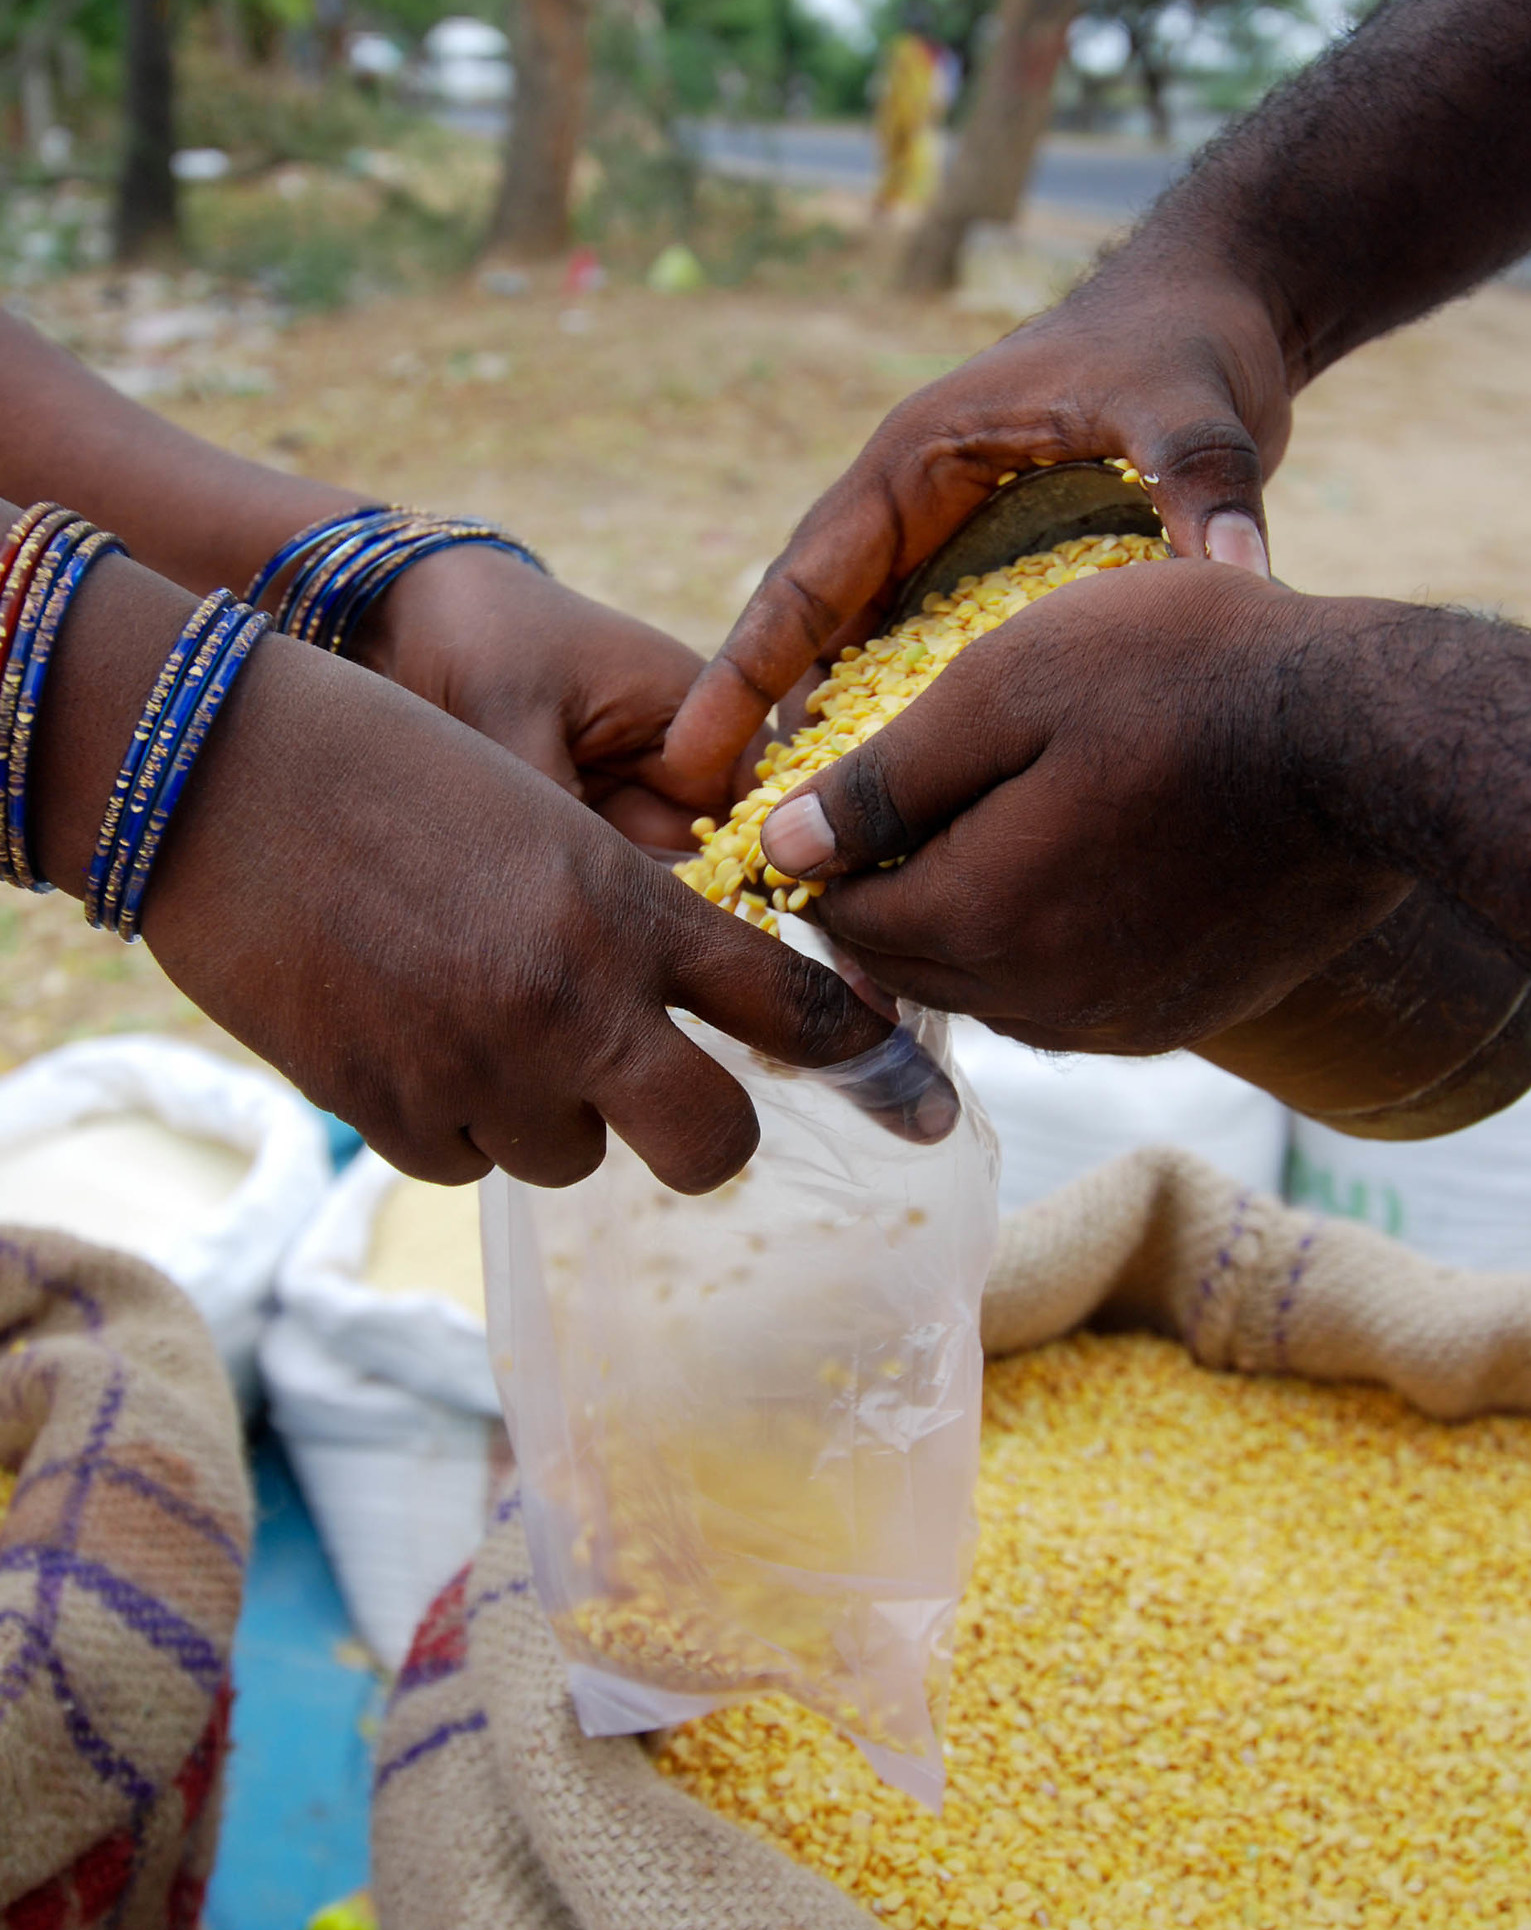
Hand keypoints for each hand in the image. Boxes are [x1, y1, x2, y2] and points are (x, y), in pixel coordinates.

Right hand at [34, 555, 898, 1190]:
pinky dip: (455, 1121)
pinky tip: (408, 1035)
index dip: (867, 1063)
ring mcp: (478, 1067)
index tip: (917, 1107)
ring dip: (548, 1107)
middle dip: (704, 1134)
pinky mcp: (384, 1111)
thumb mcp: (540, 813)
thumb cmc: (388, 765)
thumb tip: (677, 1016)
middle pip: (707, 1144)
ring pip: (570, 1157)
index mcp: (625, 904)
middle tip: (675, 1102)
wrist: (215, 772)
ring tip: (476, 1010)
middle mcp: (572, 1001)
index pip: (787, 1005)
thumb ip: (621, 919)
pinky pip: (465, 1163)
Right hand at [663, 252, 1292, 806]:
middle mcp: (908, 505)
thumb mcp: (1195, 408)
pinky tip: (900, 812)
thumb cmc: (1188, 344)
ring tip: (803, 851)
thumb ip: (1205, 484)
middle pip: (807, 631)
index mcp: (917, 460)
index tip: (688, 755)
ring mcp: (939, 539)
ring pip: (855, 653)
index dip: (742, 673)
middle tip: (724, 832)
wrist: (1216, 308)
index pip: (805, 582)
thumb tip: (1237, 573)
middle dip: (761, 725)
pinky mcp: (978, 569)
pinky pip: (915, 658)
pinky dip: (898, 725)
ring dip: (828, 736)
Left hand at [757, 560, 1410, 1054]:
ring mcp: (1117, 1021)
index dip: (822, 859)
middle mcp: (1038, 1001)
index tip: (836, 796)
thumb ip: (885, 779)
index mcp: (979, 919)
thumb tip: (782, 848)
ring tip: (997, 829)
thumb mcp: (1010, 684)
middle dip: (889, 897)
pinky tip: (1078, 872)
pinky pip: (1071, 1003)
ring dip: (969, 925)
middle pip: (910, 966)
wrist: (1369, 742)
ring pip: (989, 989)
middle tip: (906, 809)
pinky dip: (1047, 950)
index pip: (843, 921)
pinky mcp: (1180, 1020)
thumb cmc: (1185, 677)